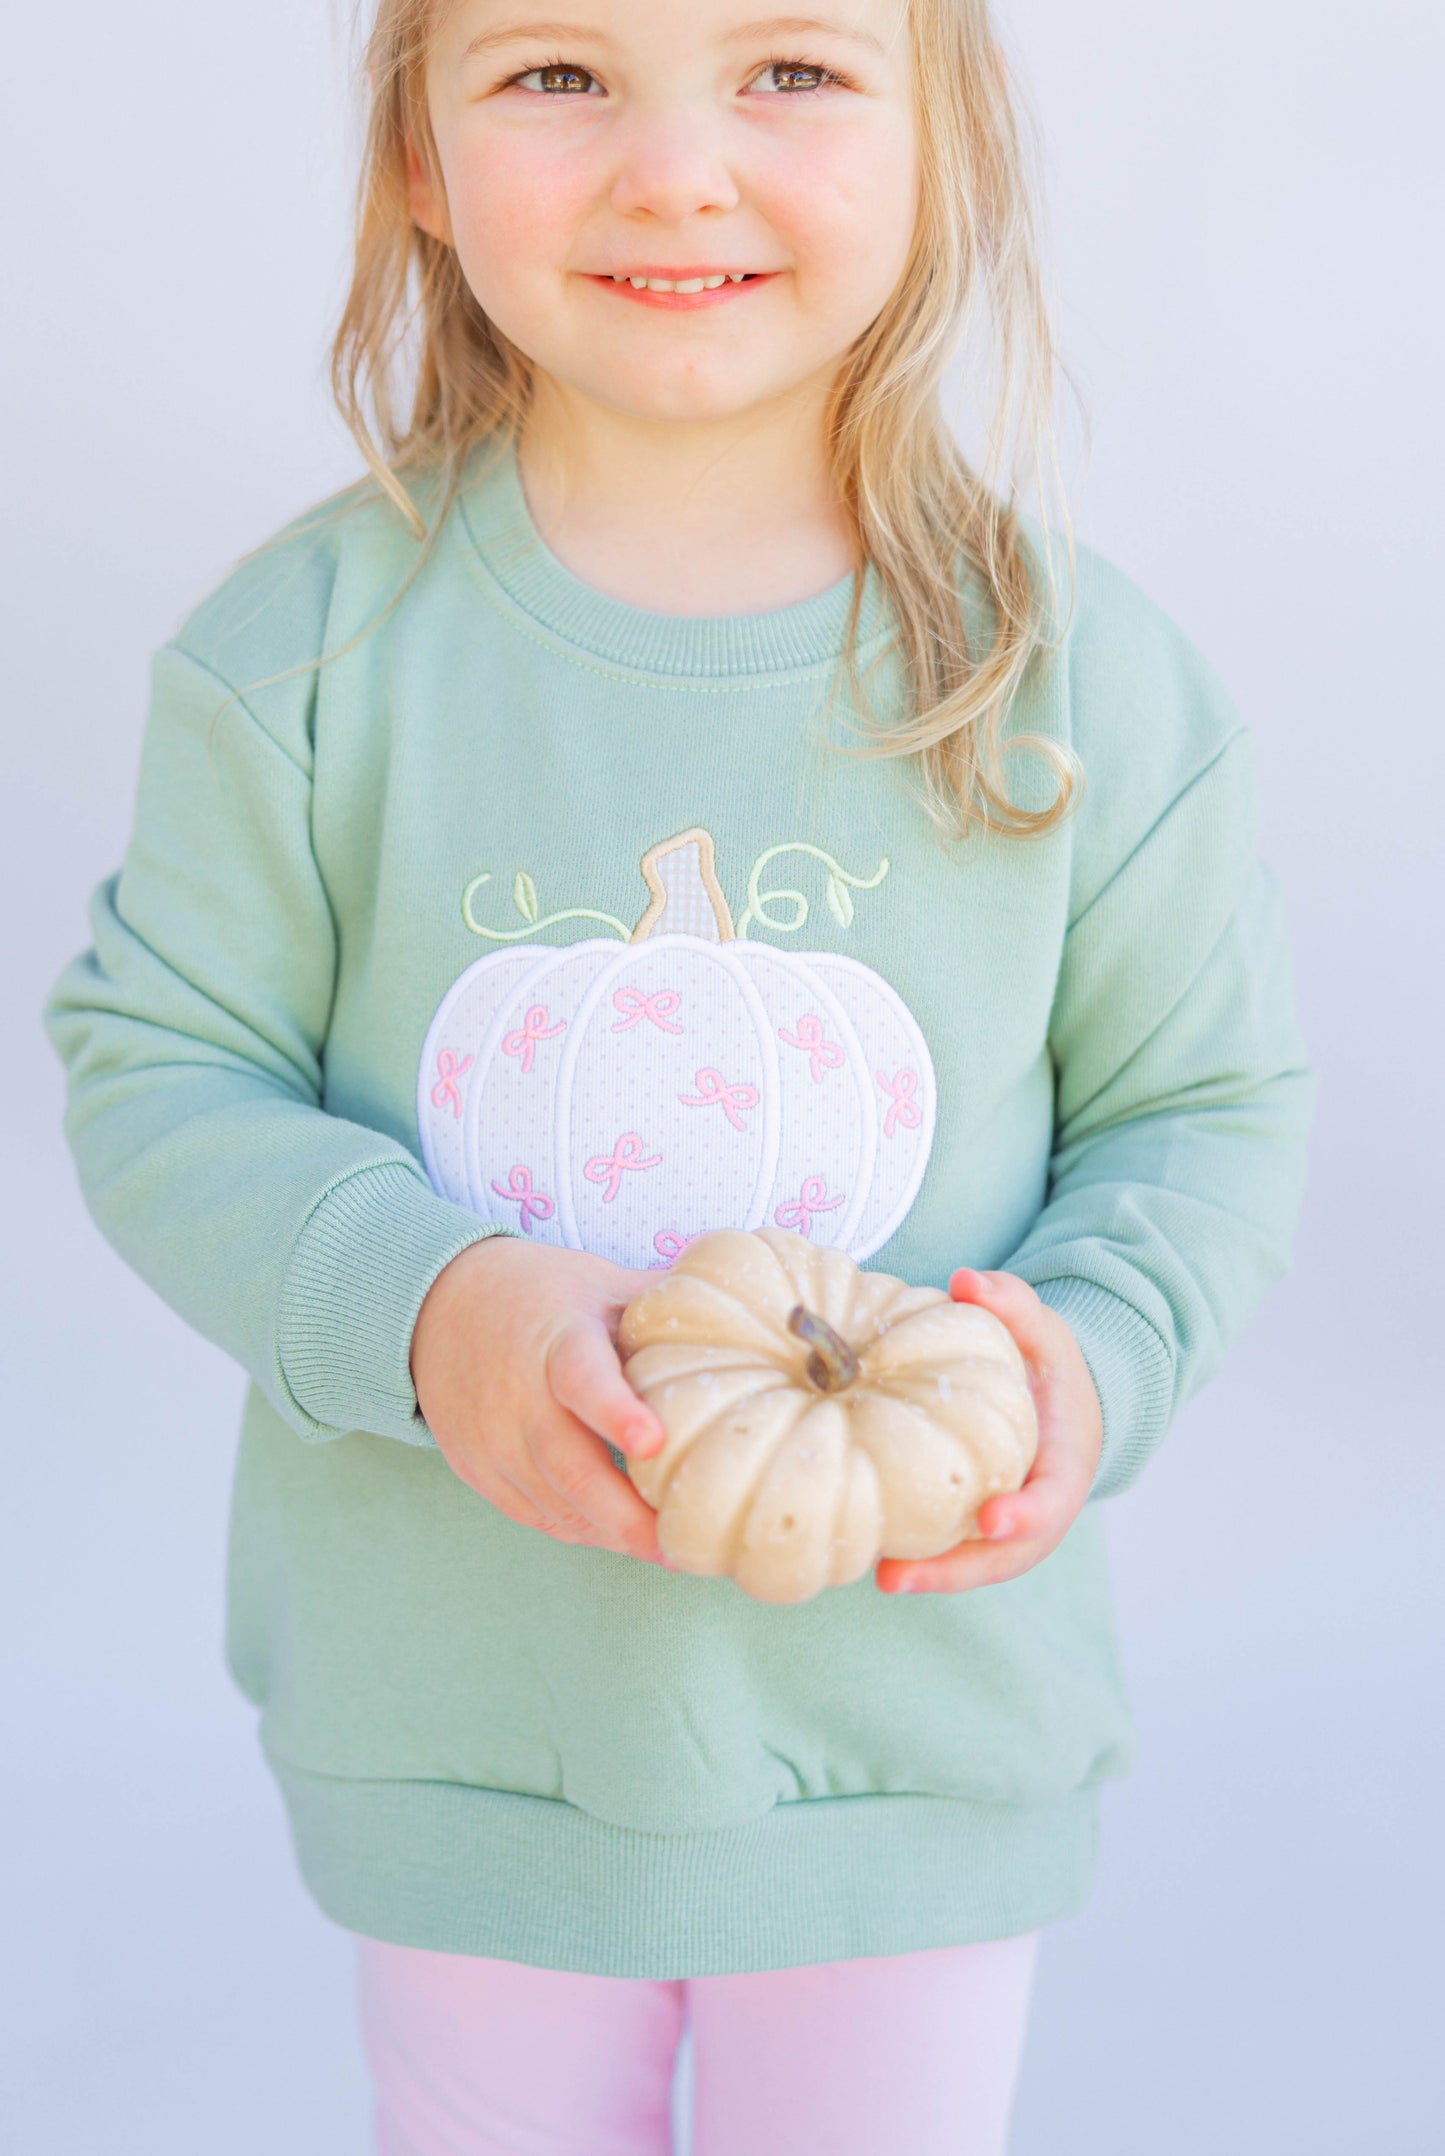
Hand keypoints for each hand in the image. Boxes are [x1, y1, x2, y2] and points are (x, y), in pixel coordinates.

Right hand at [410, 1236, 669, 1564]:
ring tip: (669, 1550)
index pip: (583, 1379)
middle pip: (571, 1469)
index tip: (654, 1440)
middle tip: (682, 1546)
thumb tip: (747, 1315)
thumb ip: (662, 1309)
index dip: (615, 1412)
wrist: (435, 1307)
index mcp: (557, 1341)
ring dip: (611, 1533)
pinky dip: (579, 1531)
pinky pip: (535, 1516)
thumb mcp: (599, 1284)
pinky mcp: (478, 1470)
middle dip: (628, 1516)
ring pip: (556, 1504)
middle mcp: (518, 1396)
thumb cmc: (538, 1294)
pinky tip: (619, 1536)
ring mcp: (493, 1439)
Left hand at [875, 1269, 1102, 1595]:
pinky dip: (924, 1561)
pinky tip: (871, 1554)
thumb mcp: (1042, 1328)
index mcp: (1066, 1462)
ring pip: (978, 1564)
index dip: (1028, 1513)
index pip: (1053, 1498)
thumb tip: (965, 1279)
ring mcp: (1012, 1526)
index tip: (993, 1518)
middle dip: (959, 1569)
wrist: (1058, 1402)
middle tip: (901, 1576)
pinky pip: (955, 1552)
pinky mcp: (979, 1529)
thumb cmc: (1047, 1367)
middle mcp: (1041, 1506)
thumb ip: (1012, 1302)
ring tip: (883, 1577)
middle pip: (1009, 1553)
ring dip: (934, 1576)